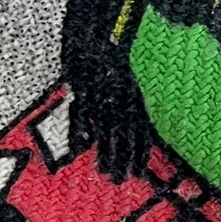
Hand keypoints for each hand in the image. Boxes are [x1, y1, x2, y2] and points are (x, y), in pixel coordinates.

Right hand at [70, 57, 152, 182]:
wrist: (100, 41)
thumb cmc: (114, 68)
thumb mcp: (130, 91)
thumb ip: (134, 114)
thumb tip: (140, 138)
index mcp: (134, 103)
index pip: (140, 135)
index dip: (139, 155)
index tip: (137, 172)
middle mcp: (120, 104)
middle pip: (124, 140)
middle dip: (122, 161)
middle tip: (119, 180)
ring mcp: (102, 99)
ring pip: (104, 132)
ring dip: (104, 154)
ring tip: (104, 172)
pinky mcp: (83, 92)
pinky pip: (82, 114)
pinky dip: (80, 130)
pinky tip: (80, 145)